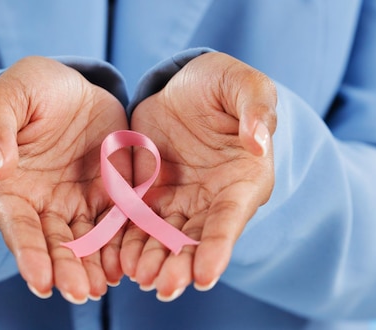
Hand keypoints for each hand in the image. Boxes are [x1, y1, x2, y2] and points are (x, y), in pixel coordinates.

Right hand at [0, 57, 128, 302]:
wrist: (70, 85)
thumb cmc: (30, 89)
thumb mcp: (8, 98)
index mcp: (12, 186)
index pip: (18, 226)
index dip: (29, 253)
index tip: (40, 281)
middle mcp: (44, 202)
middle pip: (54, 243)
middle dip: (66, 270)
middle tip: (79, 293)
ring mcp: (77, 201)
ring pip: (86, 241)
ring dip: (93, 267)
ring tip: (103, 288)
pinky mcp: (109, 193)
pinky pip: (117, 222)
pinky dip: (120, 245)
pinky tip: (126, 264)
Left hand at [121, 52, 276, 300]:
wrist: (187, 85)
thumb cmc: (224, 84)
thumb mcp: (244, 85)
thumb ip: (256, 109)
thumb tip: (258, 143)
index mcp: (243, 180)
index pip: (230, 218)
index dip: (218, 246)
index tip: (206, 276)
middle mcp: (212, 198)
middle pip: (196, 238)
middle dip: (180, 265)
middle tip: (163, 287)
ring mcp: (180, 199)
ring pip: (165, 237)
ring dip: (152, 260)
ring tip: (137, 278)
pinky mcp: (150, 193)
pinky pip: (136, 221)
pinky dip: (128, 241)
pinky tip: (116, 258)